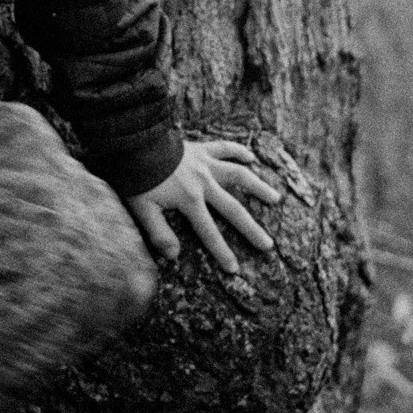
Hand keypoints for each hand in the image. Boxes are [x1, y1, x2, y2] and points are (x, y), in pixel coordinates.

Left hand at [123, 139, 281, 274]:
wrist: (136, 143)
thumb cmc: (137, 178)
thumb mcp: (143, 209)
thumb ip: (159, 233)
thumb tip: (174, 256)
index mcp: (190, 200)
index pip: (209, 232)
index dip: (222, 252)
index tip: (235, 269)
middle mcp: (204, 182)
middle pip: (233, 209)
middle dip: (251, 229)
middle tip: (268, 244)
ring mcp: (206, 164)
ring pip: (239, 175)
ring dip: (258, 187)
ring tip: (276, 198)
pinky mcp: (202, 148)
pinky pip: (225, 148)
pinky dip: (239, 151)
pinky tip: (251, 157)